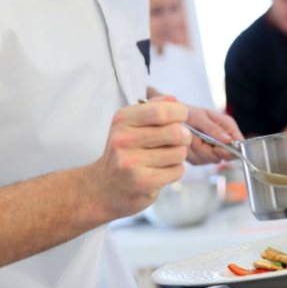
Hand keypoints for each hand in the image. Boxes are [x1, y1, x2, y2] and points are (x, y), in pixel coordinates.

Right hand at [87, 99, 191, 219]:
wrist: (102, 188)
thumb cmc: (123, 152)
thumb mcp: (130, 125)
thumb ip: (153, 108)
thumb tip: (174, 99)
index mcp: (122, 120)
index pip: (162, 111)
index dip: (180, 113)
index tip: (181, 117)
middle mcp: (124, 140)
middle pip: (176, 132)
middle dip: (184, 136)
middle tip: (179, 139)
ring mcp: (132, 162)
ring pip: (179, 153)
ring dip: (179, 155)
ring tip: (166, 157)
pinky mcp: (143, 182)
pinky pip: (177, 171)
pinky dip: (175, 171)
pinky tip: (161, 171)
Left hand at [185, 106, 243, 164]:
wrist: (172, 119)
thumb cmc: (187, 112)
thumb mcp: (199, 117)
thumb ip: (213, 129)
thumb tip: (228, 140)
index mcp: (227, 127)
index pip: (239, 145)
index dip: (230, 151)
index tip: (215, 148)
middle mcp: (223, 140)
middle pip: (222, 157)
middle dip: (206, 150)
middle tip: (195, 137)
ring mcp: (213, 150)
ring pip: (208, 160)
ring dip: (195, 151)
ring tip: (189, 137)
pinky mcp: (202, 157)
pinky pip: (198, 162)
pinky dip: (190, 154)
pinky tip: (186, 143)